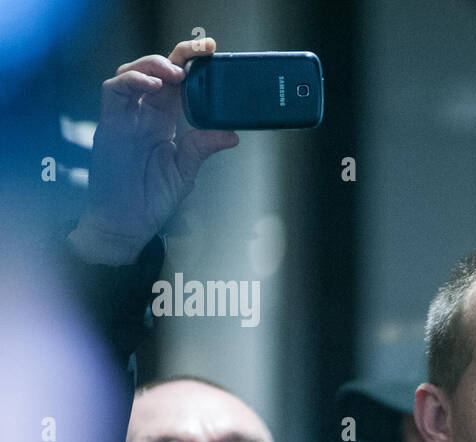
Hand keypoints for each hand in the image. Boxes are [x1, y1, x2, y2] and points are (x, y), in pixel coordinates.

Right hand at [68, 37, 238, 264]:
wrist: (127, 223)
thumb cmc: (152, 198)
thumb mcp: (186, 170)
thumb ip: (202, 147)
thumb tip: (232, 134)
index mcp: (165, 121)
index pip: (177, 84)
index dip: (191, 66)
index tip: (212, 55)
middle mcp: (145, 114)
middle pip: (157, 71)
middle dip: (177, 56)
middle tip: (200, 52)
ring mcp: (126, 117)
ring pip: (133, 73)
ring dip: (154, 65)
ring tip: (176, 72)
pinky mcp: (110, 124)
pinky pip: (115, 92)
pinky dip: (132, 82)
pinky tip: (152, 85)